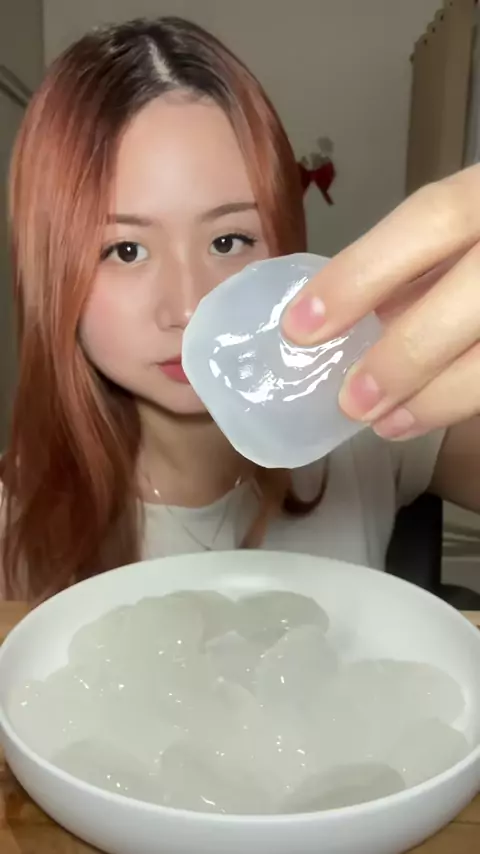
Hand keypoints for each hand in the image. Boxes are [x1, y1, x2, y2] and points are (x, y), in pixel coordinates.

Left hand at [282, 166, 479, 439]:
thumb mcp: (463, 226)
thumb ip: (418, 263)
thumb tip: (344, 319)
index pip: (433, 219)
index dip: (362, 273)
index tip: (300, 327)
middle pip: (475, 293)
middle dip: (407, 354)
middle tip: (351, 401)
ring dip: (439, 396)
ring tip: (384, 424)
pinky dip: (463, 400)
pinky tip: (424, 417)